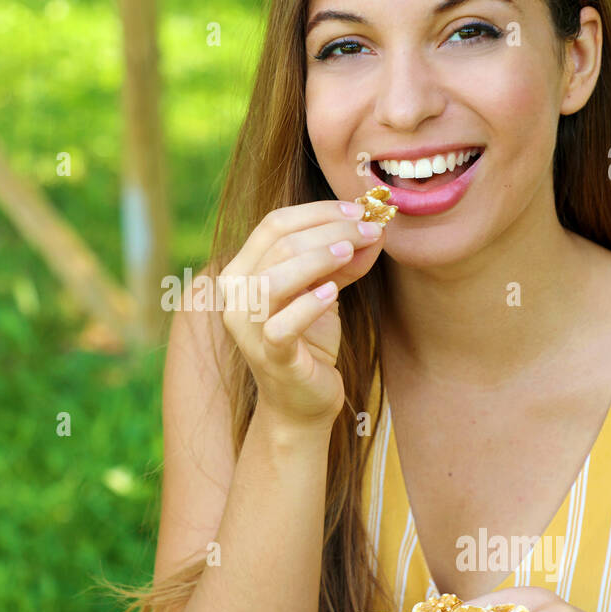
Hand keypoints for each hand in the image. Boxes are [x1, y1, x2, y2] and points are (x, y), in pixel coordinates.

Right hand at [218, 200, 385, 427]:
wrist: (301, 401)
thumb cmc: (308, 341)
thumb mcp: (324, 291)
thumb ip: (343, 261)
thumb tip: (375, 229)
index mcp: (242, 271)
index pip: (274, 224)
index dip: (319, 212)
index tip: (359, 210)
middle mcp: (235, 296)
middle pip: (278, 244)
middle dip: (330, 230)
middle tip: (370, 228)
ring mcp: (248, 328)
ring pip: (274, 278)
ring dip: (317, 258)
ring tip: (350, 252)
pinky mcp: (269, 356)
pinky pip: (282, 325)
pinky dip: (308, 305)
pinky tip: (332, 294)